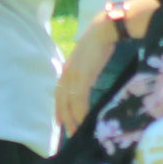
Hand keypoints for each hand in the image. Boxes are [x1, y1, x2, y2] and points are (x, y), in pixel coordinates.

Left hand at [55, 15, 118, 133]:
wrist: (104, 30)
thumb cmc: (100, 43)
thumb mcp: (88, 61)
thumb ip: (85, 73)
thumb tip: (88, 84)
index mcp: (67, 69)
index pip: (59, 93)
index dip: (59, 107)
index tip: (59, 121)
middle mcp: (67, 73)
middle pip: (61, 100)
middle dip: (64, 117)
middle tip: (67, 133)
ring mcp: (73, 74)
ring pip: (69, 102)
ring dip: (73, 118)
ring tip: (77, 131)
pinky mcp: (83, 76)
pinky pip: (79, 98)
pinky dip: (81, 111)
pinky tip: (84, 120)